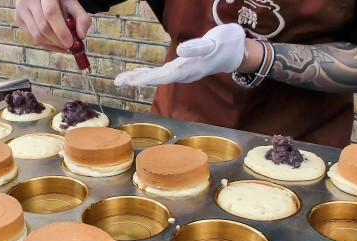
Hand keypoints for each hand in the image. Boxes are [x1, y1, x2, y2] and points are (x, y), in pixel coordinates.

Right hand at [14, 0, 91, 51]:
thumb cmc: (60, 0)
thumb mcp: (72, 4)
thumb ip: (81, 18)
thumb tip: (81, 35)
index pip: (51, 13)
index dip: (61, 30)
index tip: (70, 43)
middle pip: (43, 27)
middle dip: (57, 41)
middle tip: (69, 47)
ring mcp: (21, 9)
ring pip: (36, 35)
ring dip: (52, 45)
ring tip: (63, 46)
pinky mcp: (18, 18)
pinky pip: (32, 37)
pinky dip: (45, 44)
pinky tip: (55, 44)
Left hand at [114, 24, 245, 85]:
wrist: (238, 53)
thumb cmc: (227, 45)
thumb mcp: (214, 43)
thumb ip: (197, 48)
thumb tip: (179, 51)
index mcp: (190, 69)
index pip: (164, 75)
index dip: (147, 78)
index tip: (132, 81)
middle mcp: (184, 74)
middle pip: (157, 78)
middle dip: (137, 79)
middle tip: (118, 81)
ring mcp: (183, 72)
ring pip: (157, 77)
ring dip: (139, 78)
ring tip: (121, 80)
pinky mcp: (182, 68)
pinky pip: (161, 73)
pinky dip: (147, 73)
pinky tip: (136, 74)